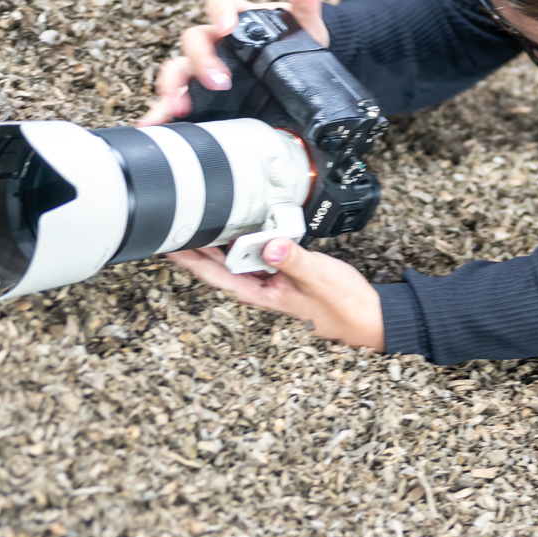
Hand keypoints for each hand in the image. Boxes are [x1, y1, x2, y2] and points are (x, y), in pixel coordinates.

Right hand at [141, 0, 330, 124]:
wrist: (299, 77)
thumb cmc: (295, 44)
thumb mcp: (305, 27)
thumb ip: (305, 2)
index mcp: (236, 18)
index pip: (219, 3)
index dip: (221, 13)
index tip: (228, 28)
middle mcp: (215, 42)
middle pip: (193, 41)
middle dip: (201, 61)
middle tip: (218, 83)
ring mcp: (204, 69)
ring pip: (177, 70)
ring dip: (172, 87)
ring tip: (178, 108)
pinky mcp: (201, 96)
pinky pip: (176, 101)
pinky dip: (161, 112)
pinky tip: (154, 125)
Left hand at [167, 237, 384, 350]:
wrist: (367, 315)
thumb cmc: (343, 304)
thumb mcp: (317, 277)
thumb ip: (293, 259)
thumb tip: (269, 245)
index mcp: (260, 293)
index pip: (215, 275)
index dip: (190, 259)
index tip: (169, 244)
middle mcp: (261, 287)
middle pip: (218, 265)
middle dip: (195, 246)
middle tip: (174, 224)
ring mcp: (271, 279)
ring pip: (235, 258)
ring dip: (217, 242)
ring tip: (198, 221)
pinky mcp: (284, 271)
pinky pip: (257, 253)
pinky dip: (245, 240)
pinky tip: (240, 227)